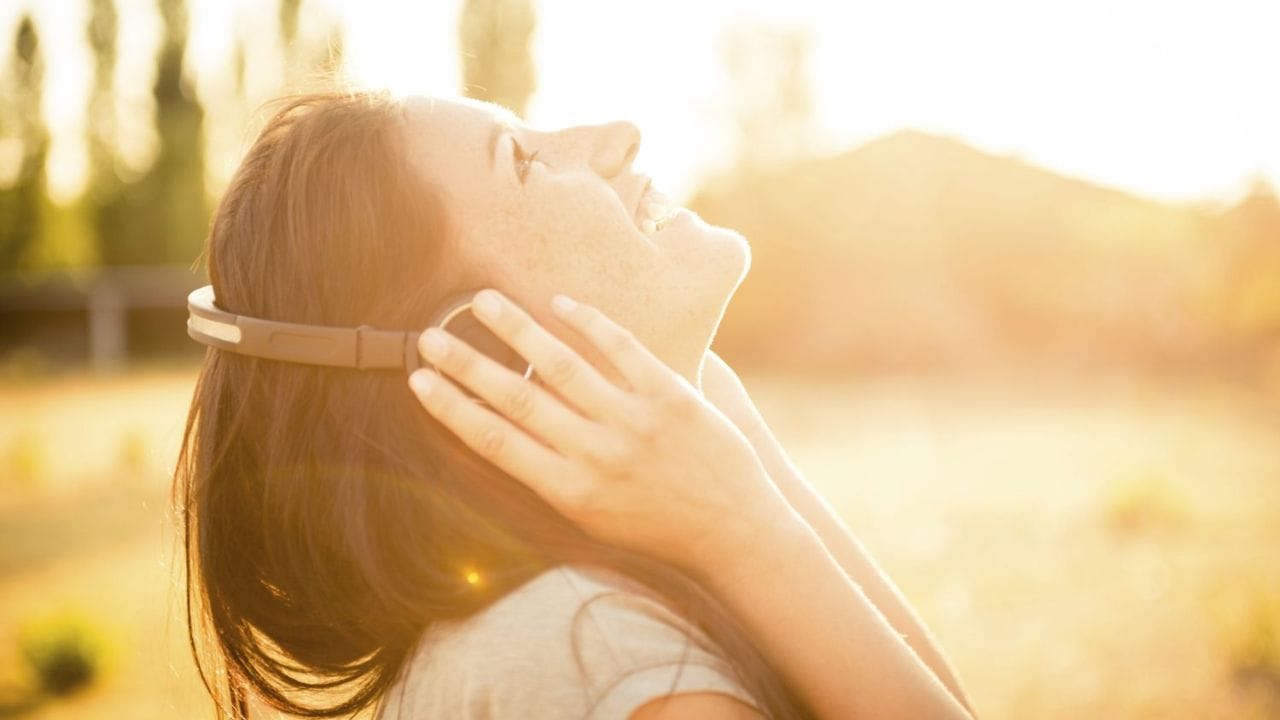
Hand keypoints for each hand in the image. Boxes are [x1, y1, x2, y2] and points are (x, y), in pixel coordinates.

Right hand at [408, 289, 793, 575]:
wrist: (732, 529)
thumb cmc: (656, 527)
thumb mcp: (593, 517)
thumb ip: (550, 475)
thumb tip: (502, 433)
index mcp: (570, 490)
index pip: (497, 442)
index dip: (452, 408)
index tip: (419, 381)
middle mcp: (597, 454)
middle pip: (517, 398)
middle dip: (467, 364)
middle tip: (431, 335)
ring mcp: (635, 421)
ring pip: (563, 365)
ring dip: (517, 329)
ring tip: (483, 301)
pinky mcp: (671, 395)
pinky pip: (622, 349)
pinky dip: (588, 322)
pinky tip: (559, 303)